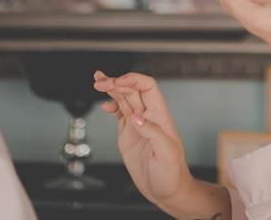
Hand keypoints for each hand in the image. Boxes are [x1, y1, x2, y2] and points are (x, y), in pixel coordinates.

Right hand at [93, 71, 193, 207]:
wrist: (167, 191)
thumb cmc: (172, 174)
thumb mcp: (167, 154)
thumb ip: (153, 133)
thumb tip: (135, 117)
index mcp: (160, 116)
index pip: (148, 88)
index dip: (134, 80)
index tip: (118, 80)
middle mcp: (148, 117)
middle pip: (132, 90)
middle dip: (116, 82)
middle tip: (100, 82)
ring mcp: (137, 125)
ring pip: (123, 99)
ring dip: (111, 89)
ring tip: (98, 82)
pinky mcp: (128, 135)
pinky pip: (119, 115)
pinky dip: (110, 107)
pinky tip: (104, 105)